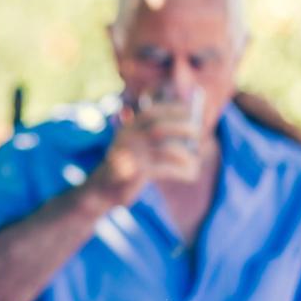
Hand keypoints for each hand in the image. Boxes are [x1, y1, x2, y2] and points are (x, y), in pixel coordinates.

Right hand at [86, 101, 200, 205]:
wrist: (101, 190)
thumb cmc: (126, 167)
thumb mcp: (135, 147)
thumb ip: (153, 136)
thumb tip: (190, 129)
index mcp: (128, 128)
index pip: (151, 113)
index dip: (171, 109)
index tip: (189, 110)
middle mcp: (128, 138)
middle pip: (159, 128)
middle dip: (183, 128)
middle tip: (199, 132)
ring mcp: (131, 156)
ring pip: (165, 149)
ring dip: (185, 154)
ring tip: (196, 160)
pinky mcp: (137, 173)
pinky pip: (165, 169)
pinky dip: (182, 171)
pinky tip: (191, 174)